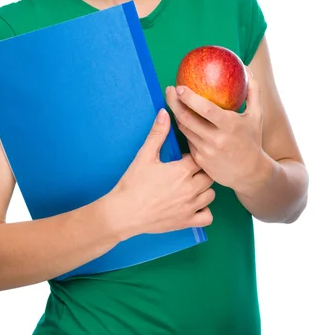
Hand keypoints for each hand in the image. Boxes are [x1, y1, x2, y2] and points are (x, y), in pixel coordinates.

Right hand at [109, 109, 214, 238]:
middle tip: (188, 170)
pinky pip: (207, 217)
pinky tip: (194, 204)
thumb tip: (165, 113)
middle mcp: (191, 188)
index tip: (183, 156)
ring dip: (204, 188)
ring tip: (191, 185)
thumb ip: (157, 134)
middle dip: (200, 170)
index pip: (199, 156)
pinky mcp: (187, 222)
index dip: (192, 155)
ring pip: (211, 194)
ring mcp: (190, 207)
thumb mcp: (144, 155)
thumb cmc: (133, 183)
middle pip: (208, 174)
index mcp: (182, 170)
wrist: (124, 212)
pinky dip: (204, 210)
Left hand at [165, 68, 264, 192]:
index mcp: (230, 125)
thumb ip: (253, 91)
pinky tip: (182, 119)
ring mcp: (206, 152)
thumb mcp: (257, 115)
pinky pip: (187, 140)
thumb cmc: (253, 139)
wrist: (251, 174)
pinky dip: (185, 129)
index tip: (179, 87)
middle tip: (169, 90)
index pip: (205, 109)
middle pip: (187, 118)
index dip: (189, 98)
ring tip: (172, 101)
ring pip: (184, 129)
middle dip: (173, 102)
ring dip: (176, 114)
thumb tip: (247, 69)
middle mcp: (216, 139)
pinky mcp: (200, 161)